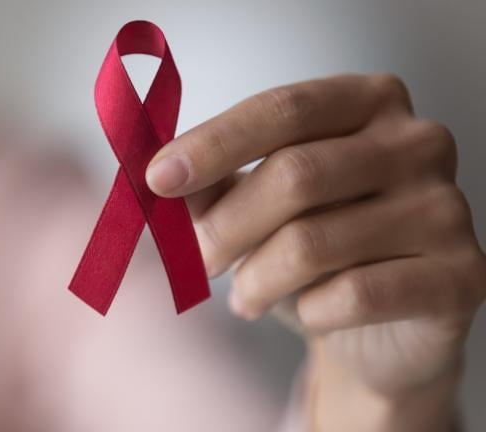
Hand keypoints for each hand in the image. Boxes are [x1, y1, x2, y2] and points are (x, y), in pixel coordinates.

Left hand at [145, 74, 485, 429]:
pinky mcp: (462, 274)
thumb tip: (160, 174)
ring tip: (242, 296)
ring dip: (258, 279)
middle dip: (227, 226)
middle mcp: (419, 142)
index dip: (214, 144)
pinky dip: (310, 311)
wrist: (379, 325)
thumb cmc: (315, 250)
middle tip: (198, 261)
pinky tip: (305, 313)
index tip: (157, 178)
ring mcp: (447, 207)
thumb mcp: (258, 206)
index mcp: (368, 102)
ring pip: (315, 241)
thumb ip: (215, 183)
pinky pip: (356, 294)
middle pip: (295, 174)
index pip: (284, 108)